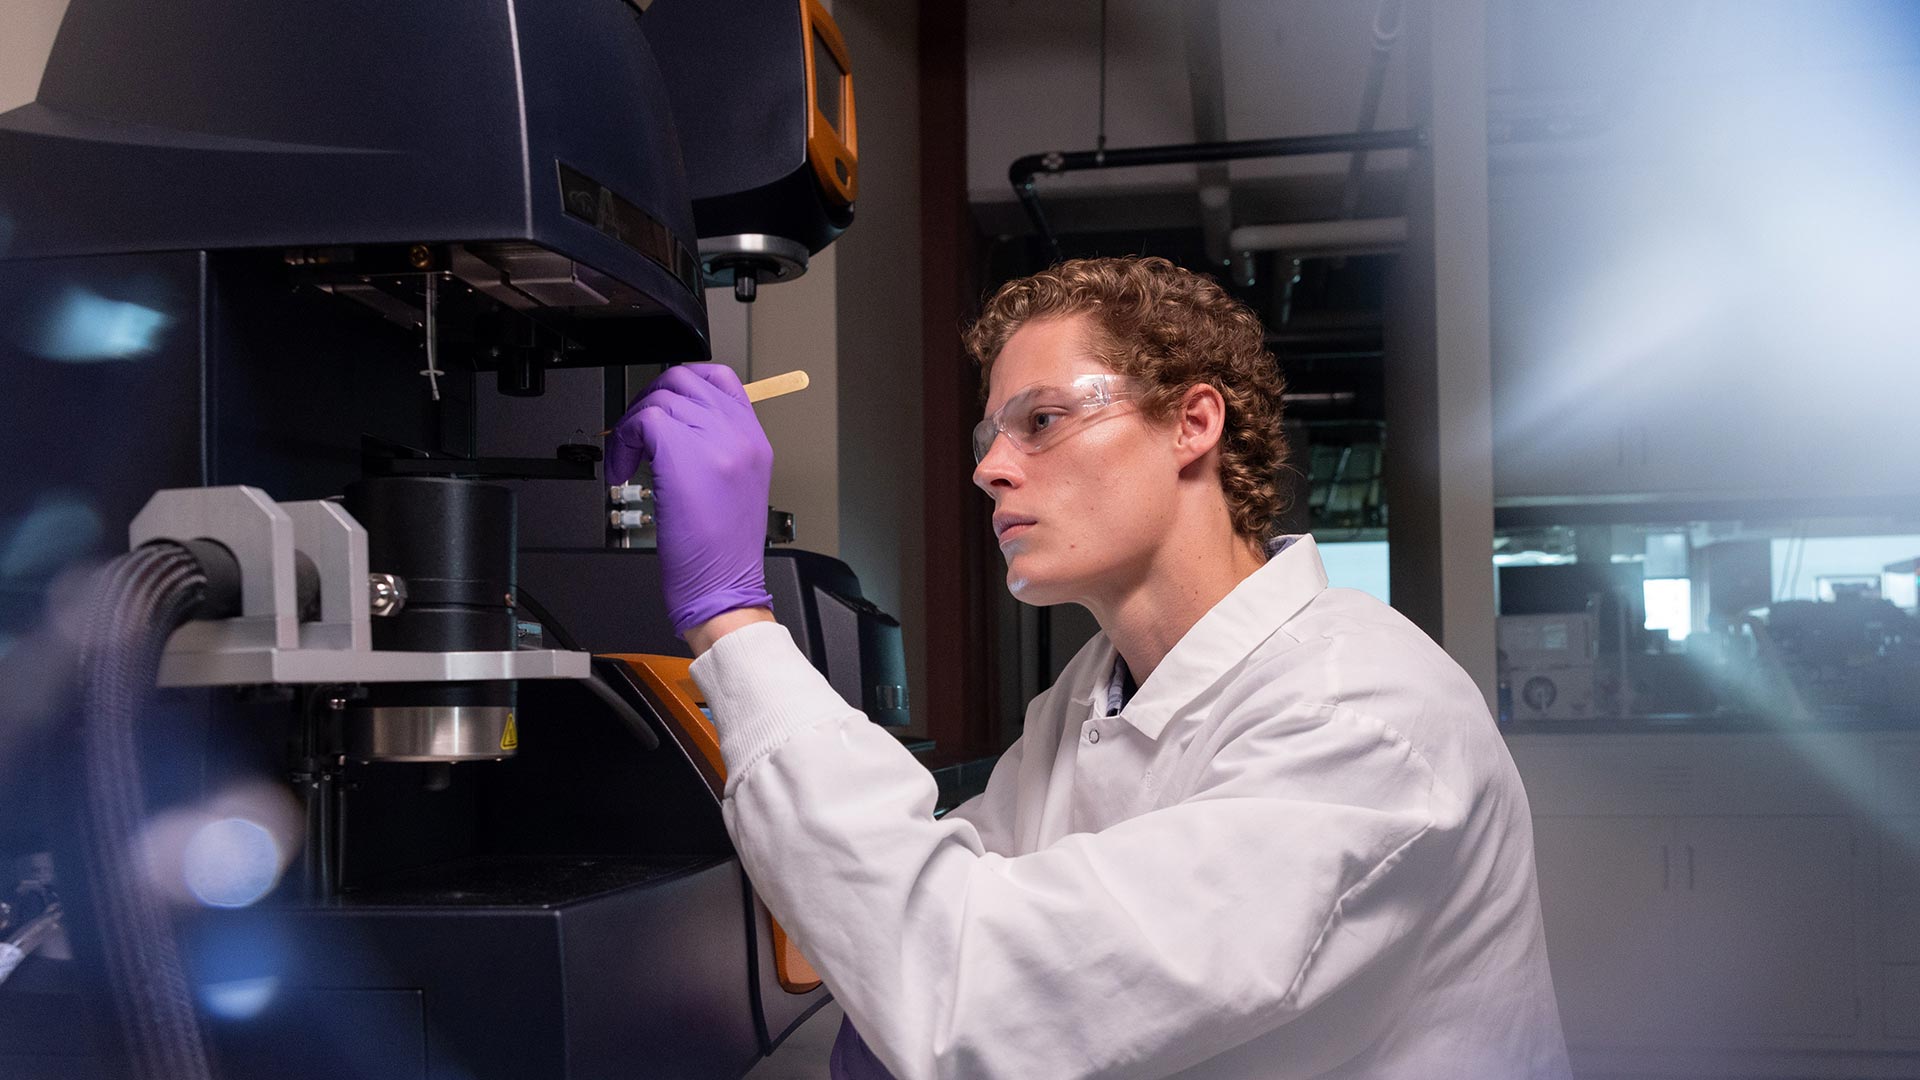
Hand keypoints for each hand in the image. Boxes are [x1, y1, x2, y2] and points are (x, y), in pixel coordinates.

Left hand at [606, 364, 774, 636]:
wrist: (726, 589)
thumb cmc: (725, 553)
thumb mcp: (736, 488)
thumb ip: (717, 448)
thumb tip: (678, 427)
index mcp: (755, 440)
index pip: (720, 378)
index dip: (682, 384)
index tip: (663, 407)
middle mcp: (739, 434)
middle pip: (683, 379)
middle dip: (649, 400)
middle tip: (638, 432)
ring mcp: (715, 442)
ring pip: (660, 398)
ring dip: (633, 425)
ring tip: (629, 459)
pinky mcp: (684, 455)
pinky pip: (644, 422)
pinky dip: (624, 442)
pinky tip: (624, 470)